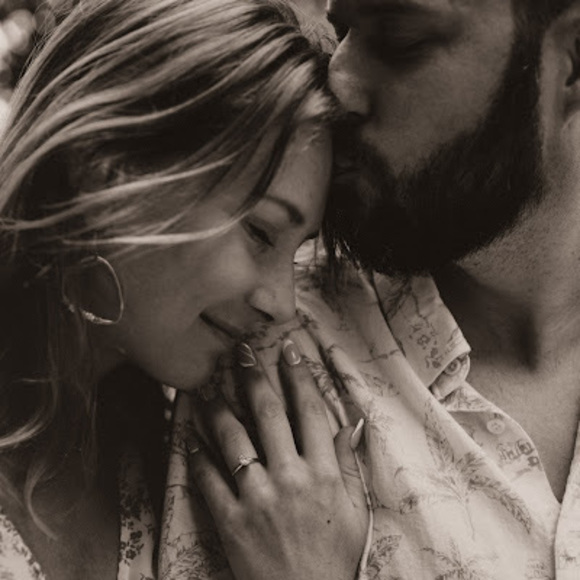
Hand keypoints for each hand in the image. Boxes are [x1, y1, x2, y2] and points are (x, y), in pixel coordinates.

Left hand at [188, 339, 368, 579]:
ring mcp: (258, 499)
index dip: (298, 375)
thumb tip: (350, 424)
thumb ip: (349, 464)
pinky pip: (209, 480)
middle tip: (240, 352)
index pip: (309, 410)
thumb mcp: (355, 511)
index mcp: (324, 473)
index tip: (288, 350)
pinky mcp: (231, 521)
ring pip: (233, 439)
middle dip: (253, 377)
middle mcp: (290, 478)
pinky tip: (189, 438)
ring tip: (207, 388)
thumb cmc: (335, 557)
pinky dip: (197, 456)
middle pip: (268, 414)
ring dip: (218, 409)